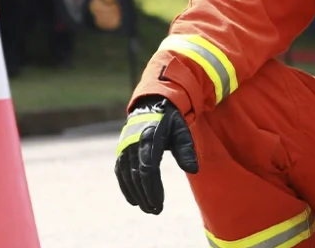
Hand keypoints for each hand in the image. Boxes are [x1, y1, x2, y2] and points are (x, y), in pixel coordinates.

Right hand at [114, 96, 198, 214]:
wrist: (150, 104)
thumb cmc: (169, 121)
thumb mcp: (181, 130)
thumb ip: (186, 149)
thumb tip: (194, 170)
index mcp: (149, 138)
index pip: (148, 168)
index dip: (152, 188)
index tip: (159, 203)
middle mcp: (133, 143)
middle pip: (136, 176)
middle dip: (145, 195)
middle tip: (155, 210)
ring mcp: (124, 147)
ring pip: (126, 176)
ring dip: (136, 194)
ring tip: (148, 208)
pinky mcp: (121, 151)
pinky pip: (120, 172)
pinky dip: (125, 187)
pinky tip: (133, 200)